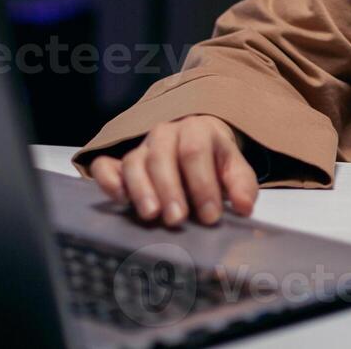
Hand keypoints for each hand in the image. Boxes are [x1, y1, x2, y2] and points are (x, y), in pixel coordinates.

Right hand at [89, 114, 258, 225]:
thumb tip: (245, 207)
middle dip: (170, 189)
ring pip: (134, 162)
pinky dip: (109, 181)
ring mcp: (141, 147)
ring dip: (141, 190)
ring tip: (151, 215)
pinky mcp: (120, 162)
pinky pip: (106, 166)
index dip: (202, 184)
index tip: (210, 216)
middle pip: (162, 157)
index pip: (195, 152)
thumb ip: (242, 186)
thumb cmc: (214, 162)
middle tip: (177, 219)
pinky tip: (120, 200)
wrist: (196, 144)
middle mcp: (165, 134)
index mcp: (197, 130)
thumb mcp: (234, 169)